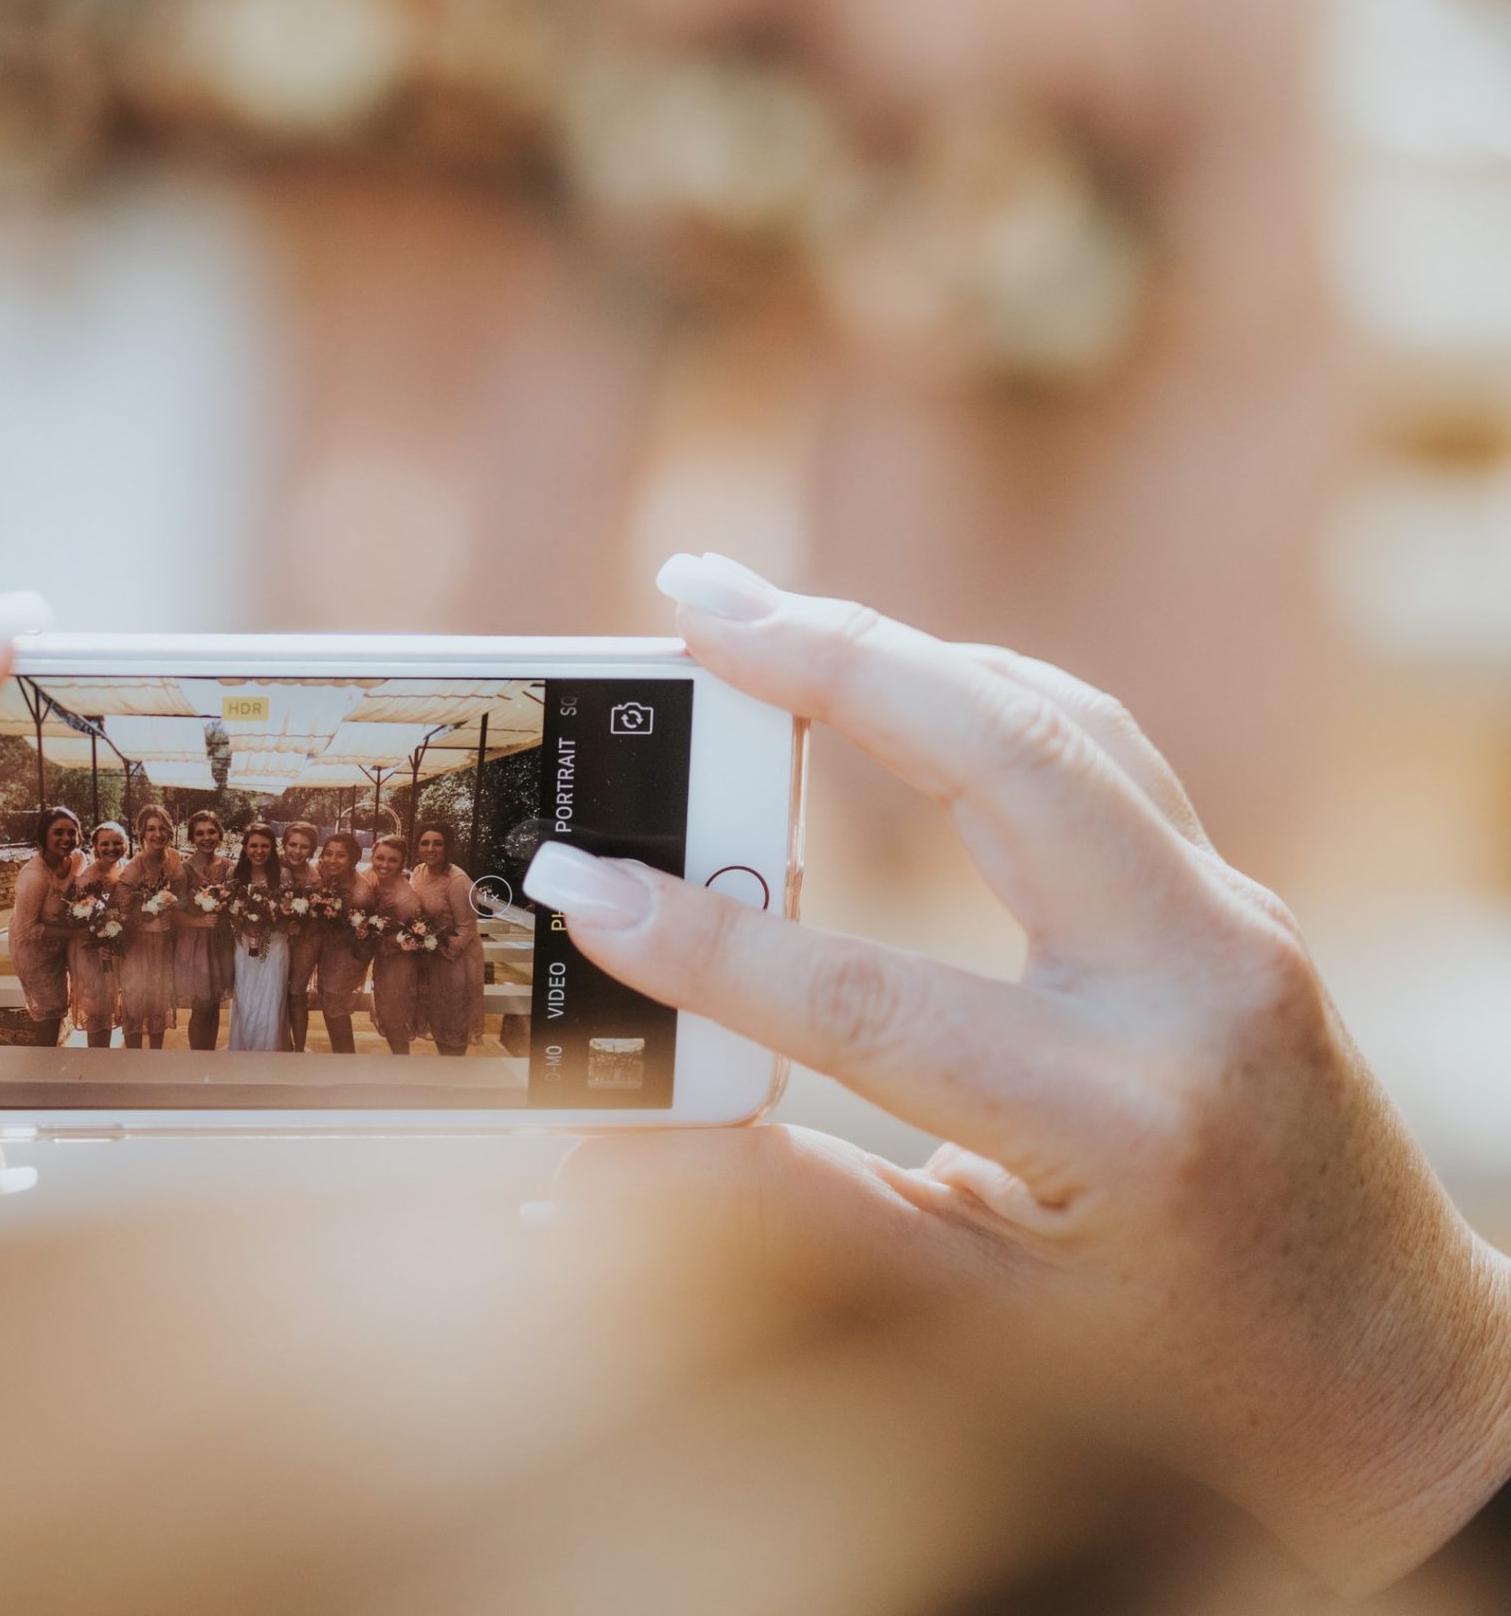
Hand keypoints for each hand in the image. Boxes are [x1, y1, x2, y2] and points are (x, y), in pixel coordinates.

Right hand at [519, 553, 1510, 1590]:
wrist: (1396, 1383)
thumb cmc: (1180, 1382)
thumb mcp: (970, 1315)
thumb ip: (786, 1213)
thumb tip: (598, 1151)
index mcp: (1123, 1127)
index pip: (873, 1003)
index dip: (709, 945)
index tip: (582, 888)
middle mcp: (1194, 997)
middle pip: (1008, 760)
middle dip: (834, 659)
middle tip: (688, 596)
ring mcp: (1232, 931)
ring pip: (1063, 722)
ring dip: (902, 652)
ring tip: (753, 614)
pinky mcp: (1229, 908)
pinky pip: (1100, 754)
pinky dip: (978, 696)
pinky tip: (888, 682)